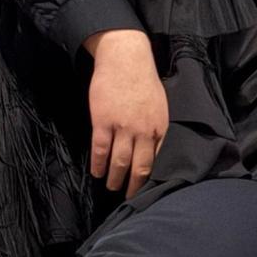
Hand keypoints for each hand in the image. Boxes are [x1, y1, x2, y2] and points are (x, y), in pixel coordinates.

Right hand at [84, 29, 168, 197]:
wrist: (125, 59)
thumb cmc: (144, 80)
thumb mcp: (160, 106)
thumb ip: (157, 128)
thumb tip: (153, 149)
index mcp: (160, 127)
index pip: (157, 161)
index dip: (150, 178)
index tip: (146, 190)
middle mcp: (143, 131)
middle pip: (139, 168)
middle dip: (133, 186)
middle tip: (128, 197)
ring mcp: (122, 127)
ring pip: (119, 162)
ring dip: (114, 178)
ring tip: (111, 186)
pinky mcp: (103, 122)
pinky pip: (100, 150)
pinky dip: (98, 164)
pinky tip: (96, 171)